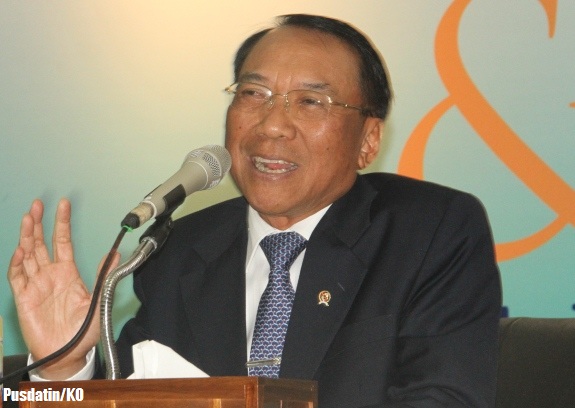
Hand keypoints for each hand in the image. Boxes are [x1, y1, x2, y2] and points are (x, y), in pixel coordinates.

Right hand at [7, 199, 117, 378]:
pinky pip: (17, 276)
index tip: (63, 205)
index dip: (62, 223)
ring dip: (27, 236)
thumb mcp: (100, 299)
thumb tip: (116, 253)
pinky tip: (22, 249)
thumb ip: (105, 275)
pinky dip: (18, 262)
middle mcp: (51, 275)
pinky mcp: (24, 297)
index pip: (63, 242)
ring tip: (28, 218)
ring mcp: (36, 284)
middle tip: (37, 204)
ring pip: (28, 255)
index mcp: (68, 273)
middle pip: (41, 243)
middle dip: (39, 223)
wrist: (69, 353)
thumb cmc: (84, 330)